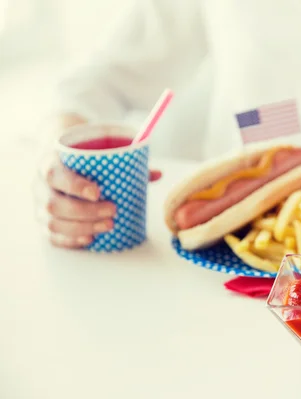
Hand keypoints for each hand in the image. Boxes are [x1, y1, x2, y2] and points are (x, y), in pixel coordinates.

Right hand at [42, 160, 161, 248]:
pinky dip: (70, 240)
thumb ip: (126, 163)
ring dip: (82, 227)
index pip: (55, 175)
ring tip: (108, 226)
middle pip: (55, 204)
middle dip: (86, 212)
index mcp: (50, 163)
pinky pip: (51, 236)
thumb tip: (158, 174)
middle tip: (112, 211)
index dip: (75, 186)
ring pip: (53, 222)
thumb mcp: (97, 154)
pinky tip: (89, 238)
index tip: (98, 193)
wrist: (58, 158)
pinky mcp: (43, 221)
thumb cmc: (81, 159)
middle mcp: (40, 185)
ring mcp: (39, 205)